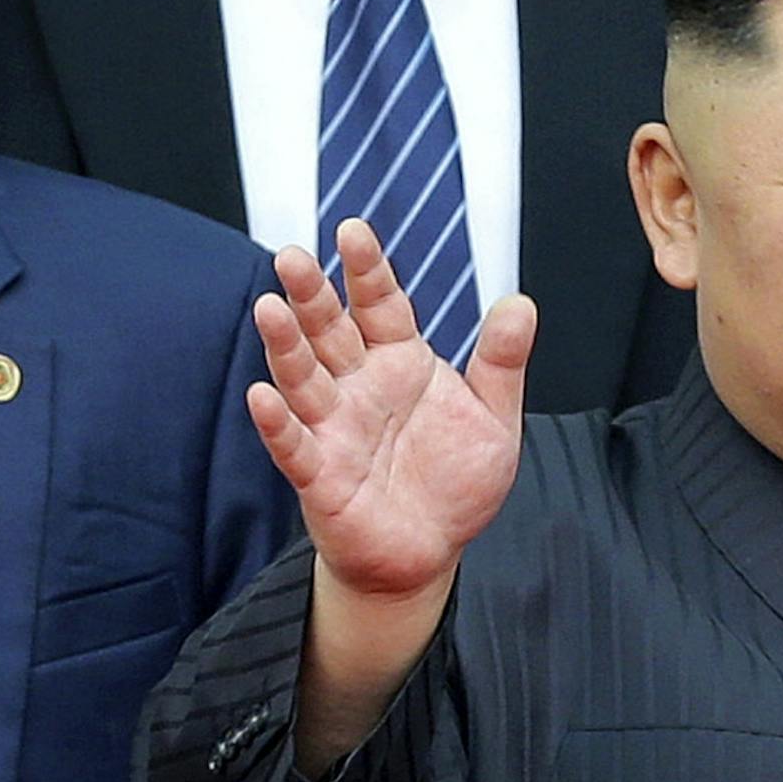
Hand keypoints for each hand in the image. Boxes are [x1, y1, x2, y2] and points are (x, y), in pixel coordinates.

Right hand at [249, 219, 536, 601]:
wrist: (431, 551)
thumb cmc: (455, 480)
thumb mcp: (494, 418)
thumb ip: (501, 362)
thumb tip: (521, 302)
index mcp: (400, 361)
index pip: (381, 304)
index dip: (367, 270)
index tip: (352, 230)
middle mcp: (359, 386)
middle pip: (329, 331)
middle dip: (311, 294)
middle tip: (291, 256)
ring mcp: (334, 428)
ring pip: (303, 379)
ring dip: (285, 346)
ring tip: (270, 308)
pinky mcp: (320, 476)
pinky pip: (294, 445)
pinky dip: (277, 422)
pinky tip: (261, 395)